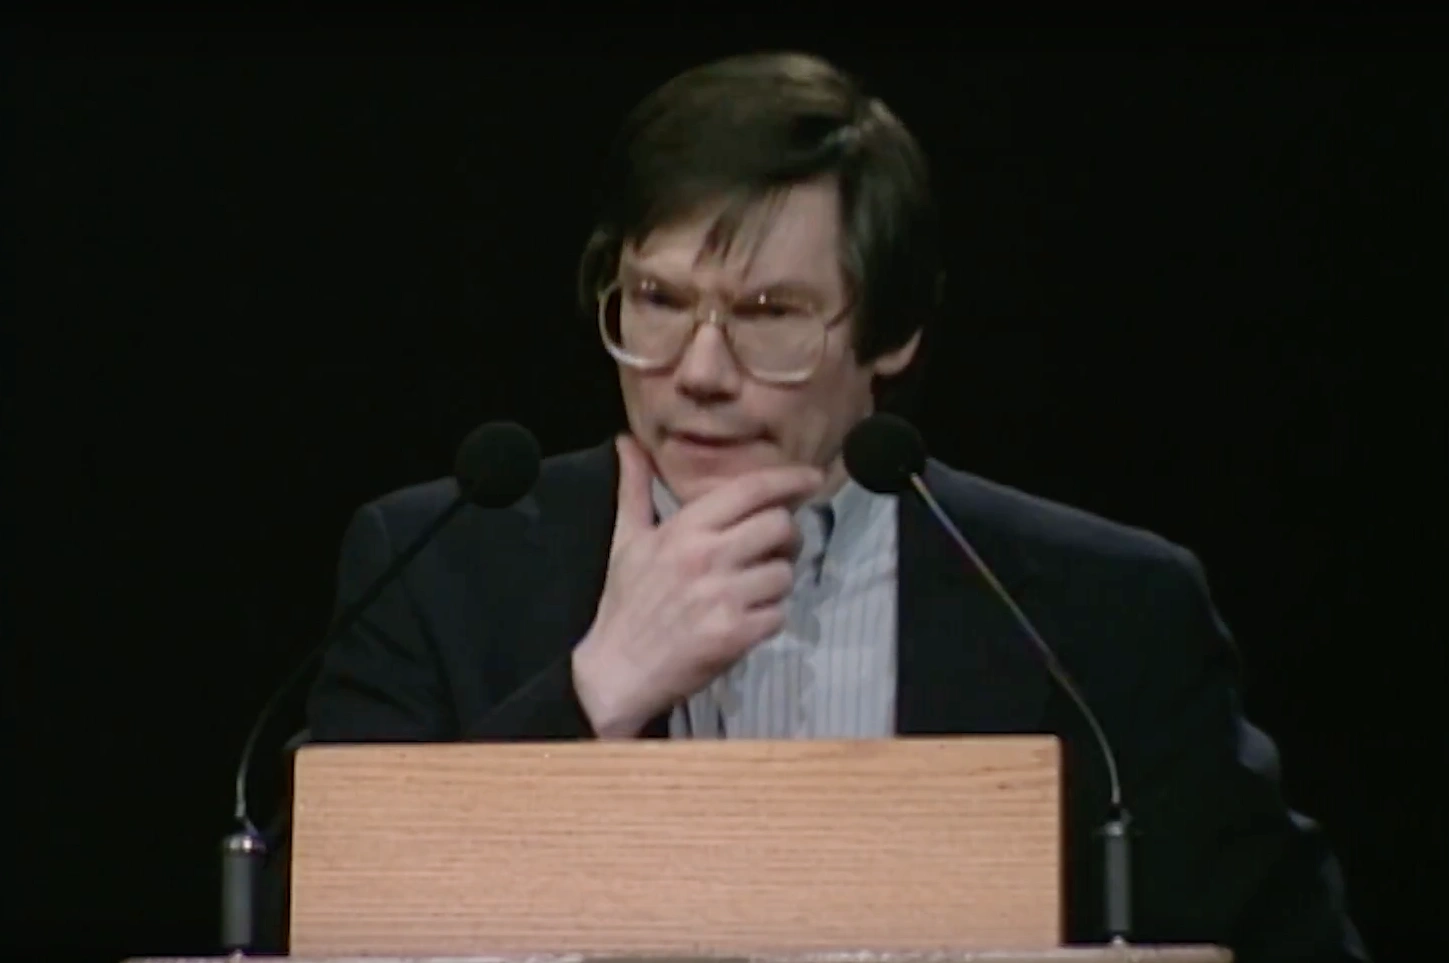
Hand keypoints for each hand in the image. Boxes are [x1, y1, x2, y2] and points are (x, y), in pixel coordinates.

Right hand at [572, 434, 822, 737]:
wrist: (617, 672)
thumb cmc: (626, 604)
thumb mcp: (627, 540)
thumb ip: (634, 488)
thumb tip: (626, 440)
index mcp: (684, 529)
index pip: (750, 490)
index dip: (788, 479)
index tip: (811, 477)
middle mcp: (707, 556)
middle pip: (781, 526)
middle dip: (787, 537)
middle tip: (775, 549)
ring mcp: (723, 596)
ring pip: (785, 573)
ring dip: (778, 582)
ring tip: (755, 590)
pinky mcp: (736, 635)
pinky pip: (780, 615)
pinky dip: (771, 618)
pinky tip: (748, 620)